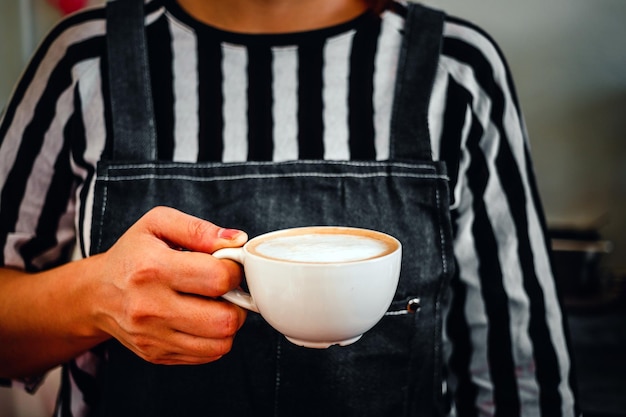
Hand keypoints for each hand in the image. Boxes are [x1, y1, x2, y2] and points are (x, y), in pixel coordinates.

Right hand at [92, 206, 247, 364]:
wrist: (97, 293)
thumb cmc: (133, 254)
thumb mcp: (158, 224)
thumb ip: (199, 229)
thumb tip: (237, 240)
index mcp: (153, 268)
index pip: (218, 279)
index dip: (234, 271)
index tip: (229, 267)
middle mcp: (150, 307)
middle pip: (224, 319)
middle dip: (238, 303)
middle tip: (228, 290)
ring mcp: (153, 336)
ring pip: (220, 343)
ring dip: (229, 323)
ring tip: (216, 305)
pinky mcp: (156, 354)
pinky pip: (207, 355)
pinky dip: (215, 339)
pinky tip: (203, 319)